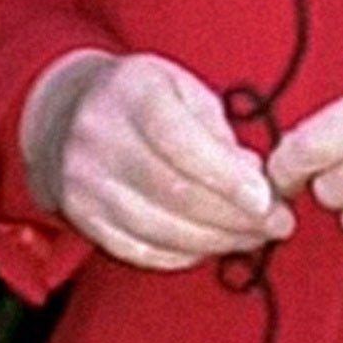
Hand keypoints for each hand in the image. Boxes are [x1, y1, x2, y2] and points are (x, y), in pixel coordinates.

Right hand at [20, 50, 295, 271]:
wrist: (65, 111)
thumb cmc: (140, 97)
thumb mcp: (180, 88)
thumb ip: (218, 131)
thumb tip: (255, 181)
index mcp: (130, 91)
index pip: (179, 141)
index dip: (226, 177)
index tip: (267, 200)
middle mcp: (98, 135)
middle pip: (173, 192)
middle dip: (234, 217)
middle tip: (277, 224)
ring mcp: (84, 181)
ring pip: (159, 228)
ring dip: (216, 241)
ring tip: (252, 238)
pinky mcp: (82, 217)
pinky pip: (140, 250)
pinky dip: (183, 255)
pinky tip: (211, 245)